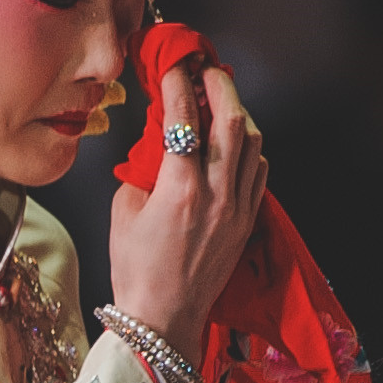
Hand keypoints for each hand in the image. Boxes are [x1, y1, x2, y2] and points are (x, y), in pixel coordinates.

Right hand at [105, 59, 268, 362]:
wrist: (164, 318)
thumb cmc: (135, 269)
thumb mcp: (124, 211)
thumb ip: (143, 168)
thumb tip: (158, 140)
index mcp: (180, 190)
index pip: (184, 119)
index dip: (178, 83)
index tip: (173, 65)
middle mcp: (217, 194)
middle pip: (232, 121)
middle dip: (220, 86)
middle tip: (207, 68)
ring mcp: (238, 208)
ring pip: (253, 143)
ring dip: (239, 114)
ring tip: (222, 100)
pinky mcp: (248, 222)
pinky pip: (259, 171)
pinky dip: (249, 148)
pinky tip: (234, 142)